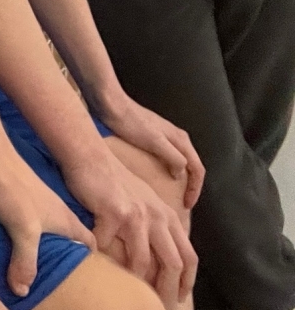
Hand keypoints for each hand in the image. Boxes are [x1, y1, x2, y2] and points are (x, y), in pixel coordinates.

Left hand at [0, 147, 95, 297]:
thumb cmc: (13, 190)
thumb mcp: (23, 230)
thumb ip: (26, 262)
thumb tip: (23, 292)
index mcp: (67, 221)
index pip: (91, 245)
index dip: (94, 264)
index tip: (92, 283)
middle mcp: (56, 215)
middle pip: (70, 243)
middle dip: (67, 263)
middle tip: (59, 287)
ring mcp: (37, 210)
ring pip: (47, 237)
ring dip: (42, 253)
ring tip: (33, 275)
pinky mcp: (17, 206)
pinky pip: (26, 231)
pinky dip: (23, 243)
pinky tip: (11, 255)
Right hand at [60, 144, 195, 309]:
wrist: (90, 156)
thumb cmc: (113, 181)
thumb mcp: (144, 201)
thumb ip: (154, 224)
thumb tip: (157, 254)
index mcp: (168, 217)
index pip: (189, 256)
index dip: (186, 282)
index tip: (178, 299)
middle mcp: (158, 217)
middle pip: (172, 263)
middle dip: (167, 292)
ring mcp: (137, 215)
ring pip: (143, 260)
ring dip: (136, 281)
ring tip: (128, 296)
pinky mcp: (113, 212)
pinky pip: (108, 245)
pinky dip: (101, 258)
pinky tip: (95, 266)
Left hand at [100, 93, 203, 207]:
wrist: (110, 104)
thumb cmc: (130, 122)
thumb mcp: (155, 141)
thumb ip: (173, 157)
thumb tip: (181, 174)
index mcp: (181, 140)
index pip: (198, 169)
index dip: (195, 189)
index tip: (188, 205)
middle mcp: (176, 138)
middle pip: (190, 166)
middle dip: (189, 186)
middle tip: (181, 203)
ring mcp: (163, 138)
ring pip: (178, 162)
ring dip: (178, 179)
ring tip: (170, 195)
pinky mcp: (150, 139)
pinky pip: (165, 159)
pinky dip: (166, 171)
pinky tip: (154, 178)